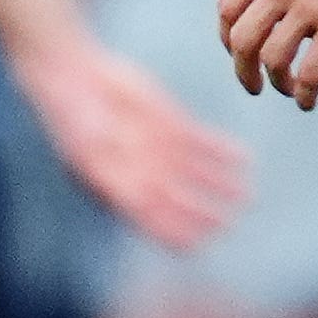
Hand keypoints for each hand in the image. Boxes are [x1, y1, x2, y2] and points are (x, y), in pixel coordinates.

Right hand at [15, 41, 249, 249]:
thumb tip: (141, 210)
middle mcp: (145, 176)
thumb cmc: (72, 122)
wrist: (75, 75)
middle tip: (231, 220)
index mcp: (121, 191)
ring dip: (222, 185)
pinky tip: (244, 158)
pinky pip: (203, 142)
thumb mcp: (90, 157)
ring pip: (199, 175)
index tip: (201, 242)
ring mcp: (161, 151)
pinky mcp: (171, 124)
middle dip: (206, 214)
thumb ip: (116, 181)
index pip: (155, 223)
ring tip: (246, 194)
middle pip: (183, 203)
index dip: (178, 234)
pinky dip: (223, 151)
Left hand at [214, 0, 317, 109]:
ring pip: (272, 60)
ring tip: (287, 89)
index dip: (226, 35)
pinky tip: (308, 102)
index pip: (227, 6)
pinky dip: (305, 94)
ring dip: (275, 82)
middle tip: (252, 85)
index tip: (237, 50)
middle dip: (242, 69)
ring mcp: (308, 7)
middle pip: (242, 39)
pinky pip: (310, 73)